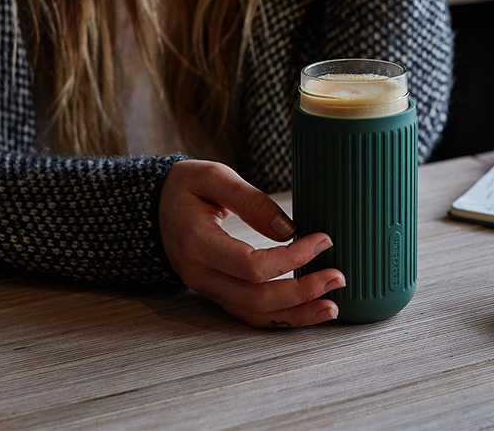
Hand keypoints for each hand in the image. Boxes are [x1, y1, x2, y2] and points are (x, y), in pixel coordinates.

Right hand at [158, 160, 344, 327]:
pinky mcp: (217, 292)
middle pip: (256, 298)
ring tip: (332, 305)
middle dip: (302, 292)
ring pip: (254, 314)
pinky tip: (308, 310)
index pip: (250, 265)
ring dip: (296, 313)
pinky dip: (281, 316)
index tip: (322, 240)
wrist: (154, 206)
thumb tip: (289, 230)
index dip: (291, 258)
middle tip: (338, 278)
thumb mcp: (214, 177)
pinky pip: (250, 312)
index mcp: (197, 243)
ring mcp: (206, 289)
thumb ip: (250, 200)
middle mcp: (200, 274)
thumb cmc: (185, 187)